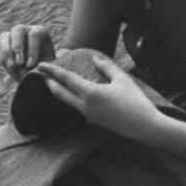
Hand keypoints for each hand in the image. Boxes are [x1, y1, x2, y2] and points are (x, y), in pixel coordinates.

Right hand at [0, 23, 55, 80]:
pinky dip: (2, 58)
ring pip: (4, 36)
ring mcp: (13, 38)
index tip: (31, 65)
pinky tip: (10, 68)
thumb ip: (46, 64)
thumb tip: (38, 65)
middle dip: (17, 46)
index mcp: (40, 32)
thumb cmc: (47, 70)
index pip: (34, 34)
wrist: (39, 77)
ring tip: (12, 67)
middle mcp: (26, 31)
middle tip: (20, 63)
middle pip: (18, 29)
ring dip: (7, 52)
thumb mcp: (51, 67)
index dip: (32, 49)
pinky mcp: (3, 48)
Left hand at [37, 53, 159, 140]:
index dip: (53, 71)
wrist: (145, 127)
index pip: (66, 79)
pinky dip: (73, 98)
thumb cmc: (135, 101)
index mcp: (91, 93)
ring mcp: (89, 116)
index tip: (41, 65)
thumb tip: (95, 58)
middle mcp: (86, 106)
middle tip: (40, 74)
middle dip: (49, 83)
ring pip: (69, 102)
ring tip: (54, 82)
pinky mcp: (94, 121)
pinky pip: (79, 107)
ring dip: (60, 91)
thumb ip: (106, 67)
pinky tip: (76, 93)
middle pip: (61, 94)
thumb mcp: (122, 79)